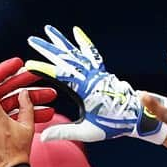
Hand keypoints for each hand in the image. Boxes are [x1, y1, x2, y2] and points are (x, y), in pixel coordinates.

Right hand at [26, 25, 166, 145]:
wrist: (137, 117)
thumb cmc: (113, 125)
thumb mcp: (87, 132)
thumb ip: (64, 132)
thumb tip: (43, 137)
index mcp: (87, 90)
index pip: (62, 75)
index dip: (45, 68)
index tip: (30, 64)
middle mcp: (92, 77)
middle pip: (66, 58)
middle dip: (48, 48)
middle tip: (31, 39)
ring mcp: (97, 72)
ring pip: (77, 52)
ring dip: (61, 41)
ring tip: (48, 29)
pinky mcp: (101, 71)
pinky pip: (91, 53)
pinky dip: (83, 42)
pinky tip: (75, 32)